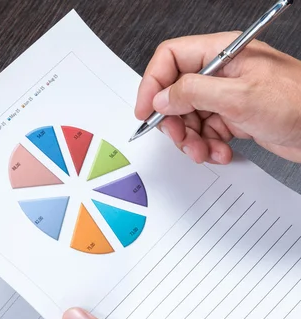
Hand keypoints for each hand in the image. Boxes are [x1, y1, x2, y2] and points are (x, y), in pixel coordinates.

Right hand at [135, 33, 300, 163]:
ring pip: (190, 118)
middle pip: (177, 94)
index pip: (171, 58)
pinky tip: (222, 152)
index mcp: (222, 53)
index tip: (146, 112)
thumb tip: (162, 97)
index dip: (153, 84)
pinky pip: (207, 132)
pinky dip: (209, 146)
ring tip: (206, 151)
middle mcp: (222, 73)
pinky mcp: (235, 118)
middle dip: (176, 122)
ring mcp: (228, 97)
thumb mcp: (238, 98)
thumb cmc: (297, 103)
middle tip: (182, 139)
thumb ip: (193, 94)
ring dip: (193, 140)